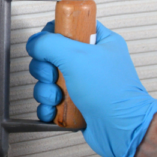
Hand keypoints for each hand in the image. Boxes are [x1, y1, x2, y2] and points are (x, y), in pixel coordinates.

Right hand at [26, 21, 156, 156]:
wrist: (122, 130)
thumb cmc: (113, 94)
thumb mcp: (77, 56)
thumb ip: (49, 43)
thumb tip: (35, 42)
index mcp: (98, 42)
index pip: (68, 26)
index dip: (53, 34)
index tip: (50, 45)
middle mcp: (89, 62)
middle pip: (50, 56)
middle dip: (46, 69)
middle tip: (55, 75)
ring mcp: (81, 84)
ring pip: (47, 80)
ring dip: (46, 91)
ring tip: (59, 96)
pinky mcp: (74, 104)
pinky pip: (49, 102)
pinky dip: (48, 107)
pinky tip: (55, 109)